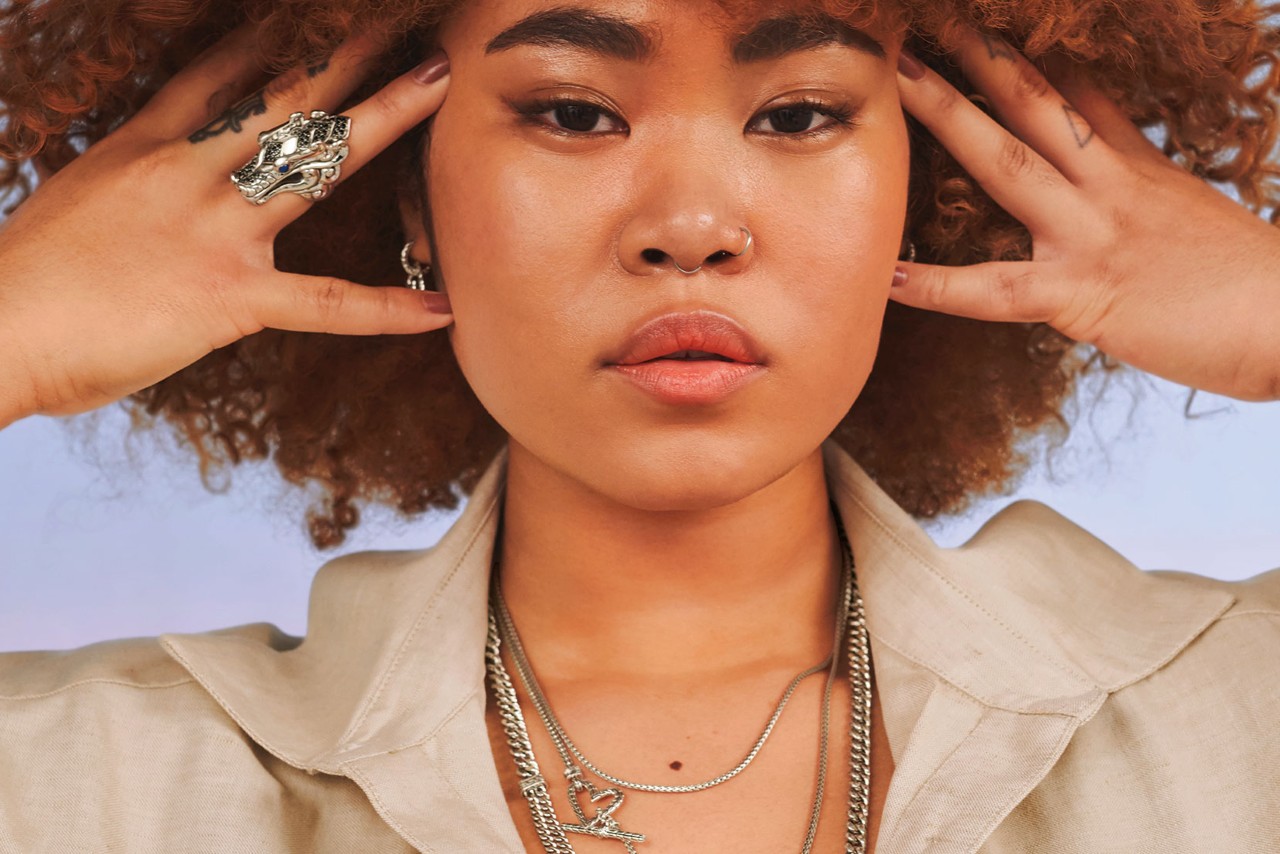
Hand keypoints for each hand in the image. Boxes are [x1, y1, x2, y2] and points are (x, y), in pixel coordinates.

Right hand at [0, 22, 453, 426]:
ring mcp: (214, 230)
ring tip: (436, 84)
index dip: (271, 40)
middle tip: (397, 21)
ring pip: (315, 163)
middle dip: (344, 55)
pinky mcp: (229, 297)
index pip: (219, 75)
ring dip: (383, 119)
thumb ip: (134, 176)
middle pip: (282, 98)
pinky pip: (324, 303)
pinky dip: (386, 310)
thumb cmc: (27, 278)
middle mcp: (187, 171)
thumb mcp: (79, 195)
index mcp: (144, 146)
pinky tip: (442, 308)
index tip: (311, 13)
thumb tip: (160, 171)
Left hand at [892, 27, 1279, 401]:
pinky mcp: (1080, 292)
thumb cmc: (1244, 280)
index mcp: (1137, 166)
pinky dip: (937, 287)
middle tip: (929, 21)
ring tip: (896, 82)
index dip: (1031, 56)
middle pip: (1034, 102)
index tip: (991, 23)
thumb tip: (1111, 167)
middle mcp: (1109, 184)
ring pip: (1006, 161)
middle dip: (978, 57)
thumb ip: (1141, 184)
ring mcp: (1090, 232)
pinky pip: (994, 290)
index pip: (1076, 93)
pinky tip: (888, 276)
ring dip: (948, 116)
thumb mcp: (1188, 210)